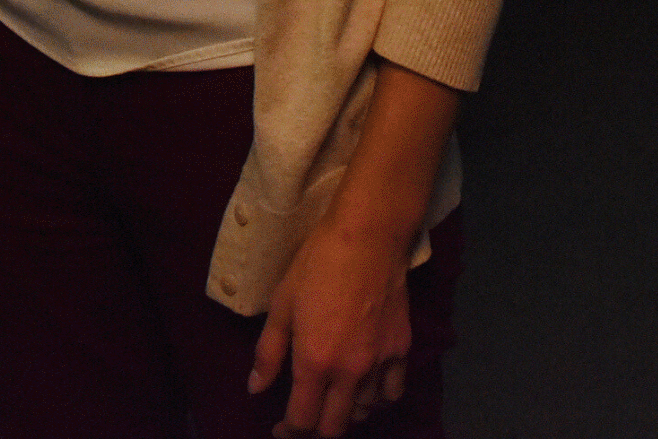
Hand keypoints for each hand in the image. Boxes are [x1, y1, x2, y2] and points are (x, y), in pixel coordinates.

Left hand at [249, 215, 412, 436]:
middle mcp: (350, 372)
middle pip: (335, 427)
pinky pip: (392, 393)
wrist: (369, 237)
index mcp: (315, 362)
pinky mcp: (402, 350)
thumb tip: (256, 389)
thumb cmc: (317, 265)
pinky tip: (367, 389)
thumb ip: (268, 353)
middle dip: (315, 430)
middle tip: (304, 418)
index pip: (303, 421)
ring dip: (345, 414)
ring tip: (333, 400)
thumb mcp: (281, 305)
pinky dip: (378, 400)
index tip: (280, 429)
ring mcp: (380, 363)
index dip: (288, 432)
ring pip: (364, 412)